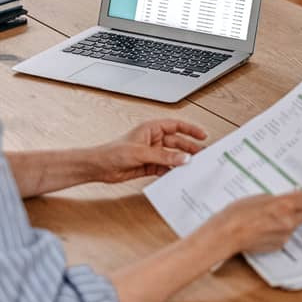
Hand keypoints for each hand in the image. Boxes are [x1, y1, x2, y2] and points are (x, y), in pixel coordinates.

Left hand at [87, 119, 206, 183]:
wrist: (99, 167)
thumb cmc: (113, 152)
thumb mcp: (141, 153)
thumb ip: (164, 156)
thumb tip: (183, 157)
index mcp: (151, 128)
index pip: (176, 126)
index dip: (190, 129)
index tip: (202, 135)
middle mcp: (153, 139)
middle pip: (177, 142)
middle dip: (189, 148)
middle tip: (202, 155)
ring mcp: (152, 153)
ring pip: (172, 156)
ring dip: (181, 161)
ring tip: (193, 167)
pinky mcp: (149, 165)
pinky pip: (165, 167)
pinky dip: (172, 171)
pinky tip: (178, 175)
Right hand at [203, 188, 301, 255]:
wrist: (227, 234)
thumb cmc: (238, 213)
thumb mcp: (260, 196)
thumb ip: (278, 197)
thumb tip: (287, 198)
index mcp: (285, 205)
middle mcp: (289, 221)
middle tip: (292, 201)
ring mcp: (284, 235)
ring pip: (296, 224)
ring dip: (290, 218)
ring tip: (274, 215)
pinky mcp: (278, 245)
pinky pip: (285, 235)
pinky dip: (280, 230)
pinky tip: (267, 226)